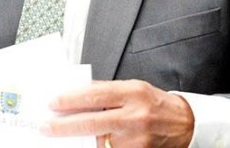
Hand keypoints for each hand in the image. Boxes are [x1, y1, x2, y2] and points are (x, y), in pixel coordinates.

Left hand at [43, 79, 193, 147]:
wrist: (184, 123)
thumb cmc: (155, 103)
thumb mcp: (133, 88)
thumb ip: (107, 92)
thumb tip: (76, 95)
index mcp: (133, 93)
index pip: (96, 96)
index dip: (71, 100)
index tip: (52, 103)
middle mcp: (135, 116)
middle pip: (92, 122)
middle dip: (64, 126)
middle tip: (45, 126)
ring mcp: (136, 139)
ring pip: (98, 142)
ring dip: (78, 141)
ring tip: (61, 137)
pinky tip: (84, 145)